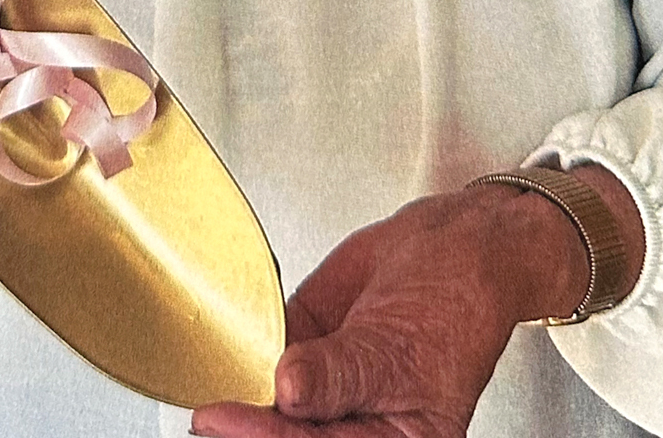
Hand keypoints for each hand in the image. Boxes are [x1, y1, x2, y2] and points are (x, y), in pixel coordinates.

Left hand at [191, 179, 612, 436]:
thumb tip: (289, 390)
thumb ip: (341, 371)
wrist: (456, 243)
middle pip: (291, 433)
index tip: (221, 420)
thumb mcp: (400, 346)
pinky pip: (268, 352)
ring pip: (272, 399)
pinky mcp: (305, 345)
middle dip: (247, 424)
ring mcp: (326, 386)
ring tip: (208, 380)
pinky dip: (247, 345)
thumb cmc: (455, 302)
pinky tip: (229, 342)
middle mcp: (356, 423)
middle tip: (205, 413)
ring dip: (239, 390)